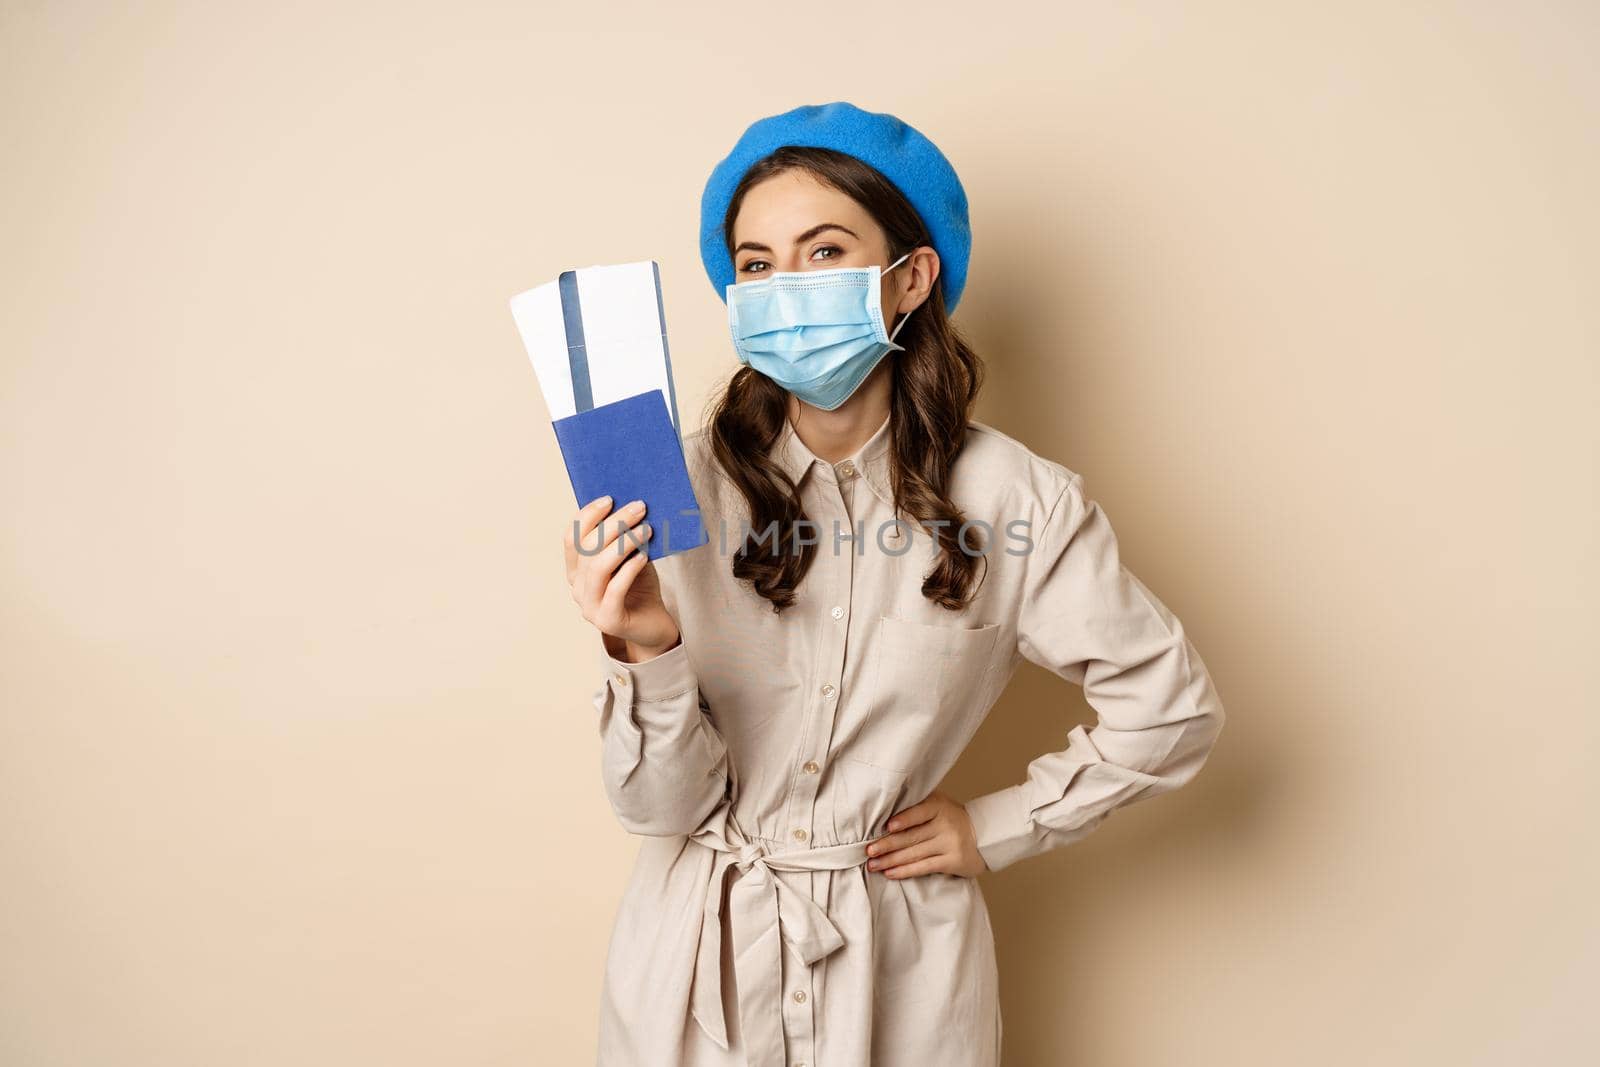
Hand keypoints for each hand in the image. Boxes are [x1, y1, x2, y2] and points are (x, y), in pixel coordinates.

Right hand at [564, 495, 679, 660]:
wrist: (654, 625)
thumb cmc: (641, 587)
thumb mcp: (630, 557)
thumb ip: (624, 539)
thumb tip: (632, 506)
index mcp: (576, 570)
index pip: (572, 538)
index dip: (588, 515)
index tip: (610, 499)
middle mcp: (577, 587)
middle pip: (588, 548)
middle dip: (614, 523)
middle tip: (639, 507)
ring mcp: (589, 606)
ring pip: (599, 567)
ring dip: (623, 543)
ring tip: (646, 529)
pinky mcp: (608, 621)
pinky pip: (615, 589)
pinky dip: (629, 568)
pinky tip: (644, 556)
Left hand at [864, 789, 988, 878]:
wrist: (983, 836)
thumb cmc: (951, 818)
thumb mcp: (938, 804)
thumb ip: (916, 806)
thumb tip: (882, 814)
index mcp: (938, 806)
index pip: (919, 812)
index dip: (903, 820)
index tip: (887, 826)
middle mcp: (945, 824)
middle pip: (912, 836)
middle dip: (887, 845)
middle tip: (868, 851)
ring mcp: (949, 844)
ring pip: (915, 854)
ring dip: (890, 861)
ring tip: (872, 865)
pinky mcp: (951, 862)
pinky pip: (924, 867)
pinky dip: (905, 871)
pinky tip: (890, 873)